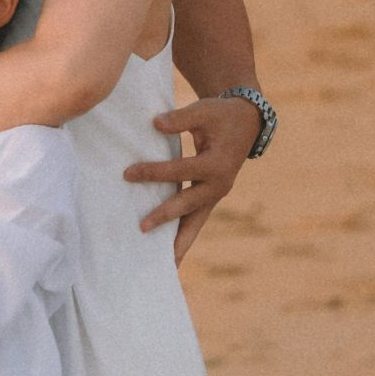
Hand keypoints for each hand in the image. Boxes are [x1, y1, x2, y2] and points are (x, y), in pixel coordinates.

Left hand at [124, 95, 261, 263]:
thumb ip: (180, 118)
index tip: (128, 174)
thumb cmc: (220, 116)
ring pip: (197, 223)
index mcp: (217, 164)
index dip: (154, 172)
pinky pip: (196, 220)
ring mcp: (216, 195)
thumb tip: (156, 124)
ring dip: (181, 243)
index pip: (181, 170)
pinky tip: (169, 253)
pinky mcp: (210, 198)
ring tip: (166, 265)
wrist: (246, 123)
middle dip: (166, 216)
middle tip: (142, 228)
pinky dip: (183, 235)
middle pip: (190, 205)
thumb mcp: (204, 110)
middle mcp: (219, 185)